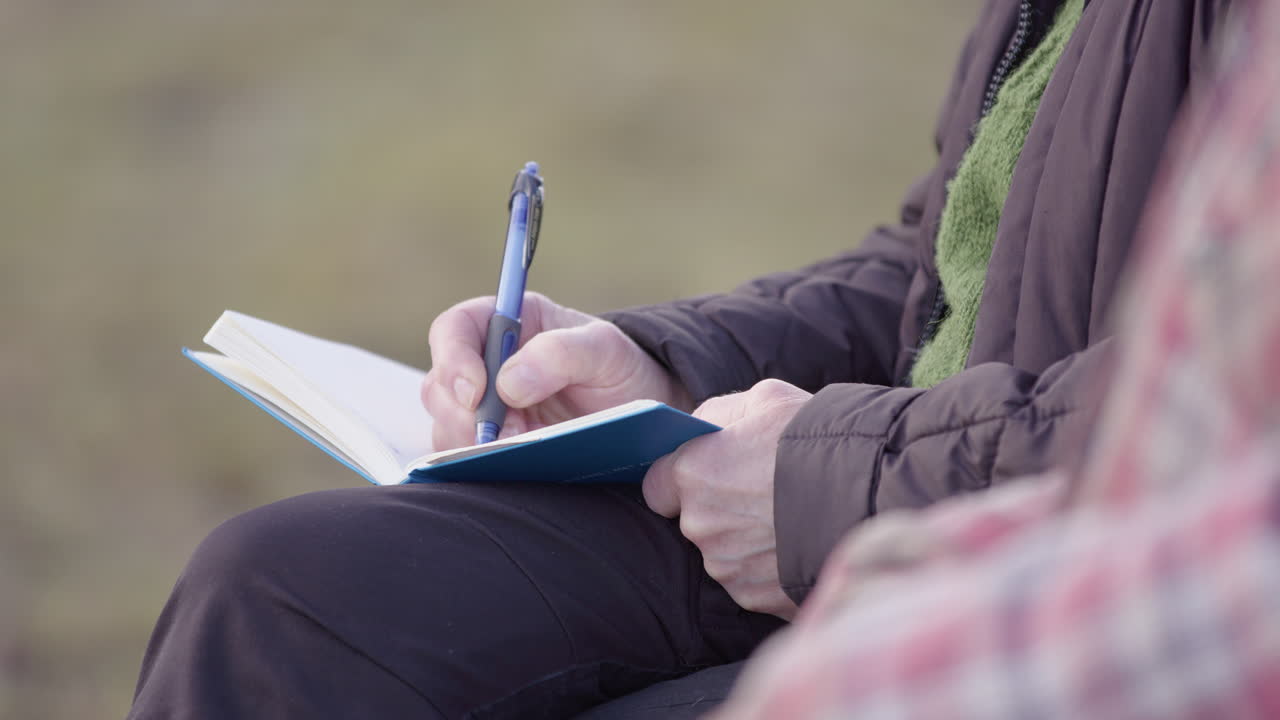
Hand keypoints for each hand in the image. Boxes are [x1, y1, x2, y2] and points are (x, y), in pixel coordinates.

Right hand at [422, 292, 691, 449]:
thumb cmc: (619, 368)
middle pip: (440, 385)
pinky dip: (478, 466)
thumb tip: (508, 383)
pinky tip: (509, 468)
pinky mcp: (489, 445)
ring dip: (471, 445)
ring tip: (517, 450)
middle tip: (507, 436)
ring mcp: (483, 408)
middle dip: (466, 415)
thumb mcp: (604, 350)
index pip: (453, 329)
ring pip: (445, 426)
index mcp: (506, 323)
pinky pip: (462, 458)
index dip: (454, 359)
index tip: (476, 393)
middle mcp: (484, 363)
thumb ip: (559, 353)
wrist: (637, 413)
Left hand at [642, 379, 810, 619]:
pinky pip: (754, 581)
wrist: (872, 493)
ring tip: (789, 518)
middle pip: (696, 521)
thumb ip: (720, 415)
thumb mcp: (765, 399)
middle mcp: (701, 526)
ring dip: (747, 541)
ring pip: (726, 554)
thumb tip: (702, 427)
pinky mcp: (758, 598)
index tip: (704, 476)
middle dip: (721, 509)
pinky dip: (771, 567)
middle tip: (764, 493)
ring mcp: (729, 568)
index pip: (657, 486)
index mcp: (692, 475)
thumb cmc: (815, 439)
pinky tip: (800, 543)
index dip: (679, 480)